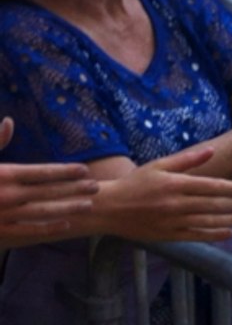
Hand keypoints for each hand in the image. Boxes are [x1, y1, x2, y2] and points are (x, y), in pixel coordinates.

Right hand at [0, 117, 96, 243]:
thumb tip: (10, 121)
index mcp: (5, 175)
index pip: (42, 172)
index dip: (65, 171)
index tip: (84, 170)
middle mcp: (8, 196)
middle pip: (49, 192)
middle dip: (75, 189)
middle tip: (97, 187)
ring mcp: (5, 216)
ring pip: (43, 212)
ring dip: (68, 208)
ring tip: (88, 204)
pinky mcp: (1, 233)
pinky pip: (29, 231)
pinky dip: (49, 228)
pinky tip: (65, 224)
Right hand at [98, 148, 231, 242]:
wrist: (108, 208)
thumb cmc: (135, 183)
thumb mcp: (159, 165)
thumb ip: (187, 160)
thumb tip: (211, 150)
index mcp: (175, 184)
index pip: (211, 187)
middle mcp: (176, 204)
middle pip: (213, 205)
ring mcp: (172, 222)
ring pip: (207, 221)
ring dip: (231, 220)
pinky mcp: (167, 235)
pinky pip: (195, 236)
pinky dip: (213, 235)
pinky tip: (228, 233)